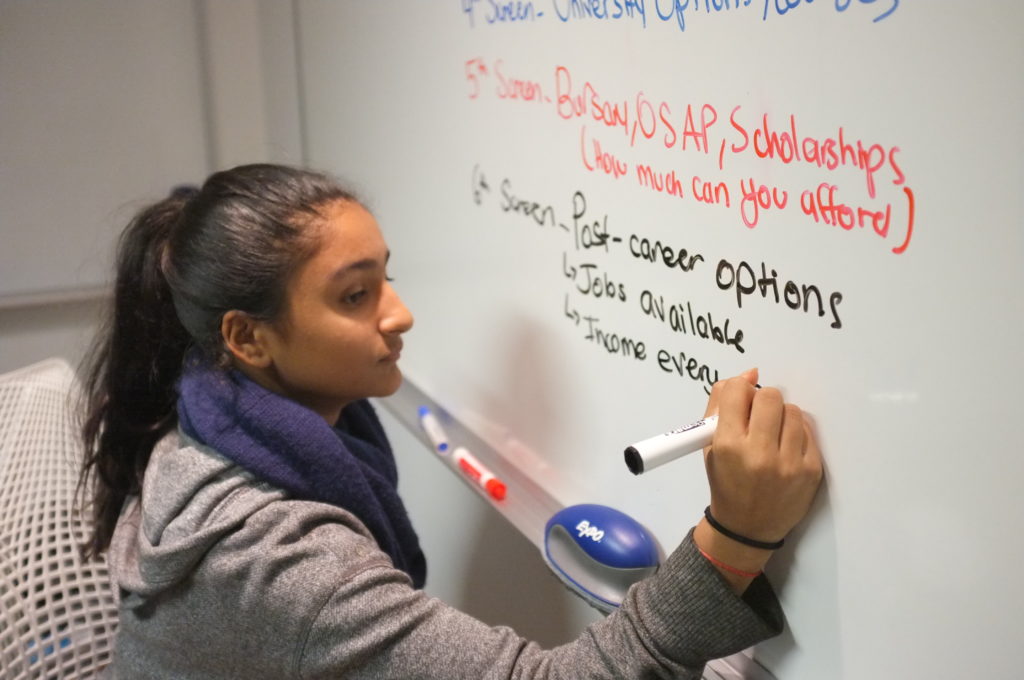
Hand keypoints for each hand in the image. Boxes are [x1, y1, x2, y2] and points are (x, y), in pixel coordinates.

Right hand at [693, 369, 823, 590]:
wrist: (748, 528)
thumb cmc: (725, 483)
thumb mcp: (710, 446)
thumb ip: (720, 406)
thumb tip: (749, 374)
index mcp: (728, 446)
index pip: (736, 392)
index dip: (739, 390)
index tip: (740, 399)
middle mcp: (760, 453)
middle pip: (770, 396)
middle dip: (762, 401)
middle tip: (758, 417)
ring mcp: (790, 463)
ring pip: (793, 411)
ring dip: (781, 417)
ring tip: (773, 435)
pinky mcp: (812, 470)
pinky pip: (808, 431)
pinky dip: (796, 434)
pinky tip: (786, 448)